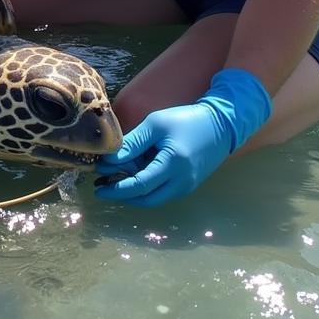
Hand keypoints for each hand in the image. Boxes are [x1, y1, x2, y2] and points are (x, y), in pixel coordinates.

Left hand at [94, 68, 271, 206]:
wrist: (220, 125)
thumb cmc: (185, 120)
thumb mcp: (155, 125)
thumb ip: (133, 143)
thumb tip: (109, 160)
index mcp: (172, 165)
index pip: (139, 185)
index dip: (117, 188)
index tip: (98, 186)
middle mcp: (181, 183)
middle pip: (145, 198)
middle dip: (121, 195)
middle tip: (100, 187)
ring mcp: (186, 186)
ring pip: (153, 198)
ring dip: (132, 193)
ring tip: (110, 181)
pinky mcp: (188, 185)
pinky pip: (162, 192)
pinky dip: (145, 188)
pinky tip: (131, 176)